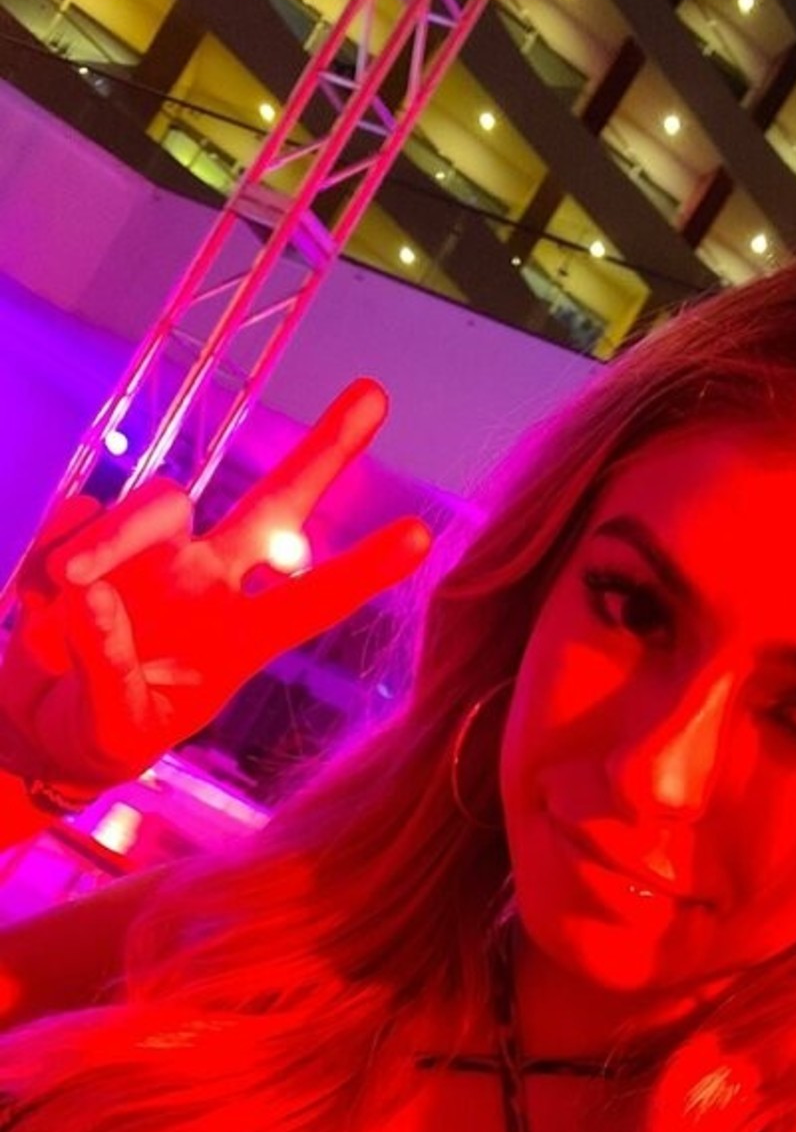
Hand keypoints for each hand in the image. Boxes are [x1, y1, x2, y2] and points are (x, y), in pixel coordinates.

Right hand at [0, 381, 430, 796]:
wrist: (35, 727)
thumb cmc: (96, 738)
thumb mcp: (112, 730)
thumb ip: (108, 669)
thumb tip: (91, 595)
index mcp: (232, 643)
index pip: (306, 604)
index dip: (361, 572)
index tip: (420, 537)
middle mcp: (204, 587)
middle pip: (273, 507)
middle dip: (322, 453)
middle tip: (374, 394)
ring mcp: (151, 557)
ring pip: (159, 504)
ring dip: (112, 538)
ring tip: (65, 588)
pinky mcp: (89, 538)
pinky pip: (80, 512)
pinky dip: (54, 541)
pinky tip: (39, 589)